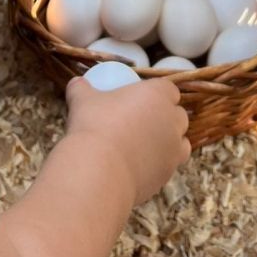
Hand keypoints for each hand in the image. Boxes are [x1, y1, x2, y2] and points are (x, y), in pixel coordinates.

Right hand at [66, 75, 190, 205]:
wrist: (99, 169)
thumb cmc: (94, 126)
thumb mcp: (83, 101)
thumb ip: (82, 88)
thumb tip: (76, 83)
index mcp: (158, 94)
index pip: (170, 90)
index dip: (158, 95)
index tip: (142, 101)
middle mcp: (173, 119)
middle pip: (178, 116)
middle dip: (166, 118)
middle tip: (142, 124)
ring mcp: (174, 148)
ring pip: (180, 142)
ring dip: (168, 143)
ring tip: (144, 147)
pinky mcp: (168, 173)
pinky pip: (168, 166)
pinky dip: (158, 165)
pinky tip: (138, 167)